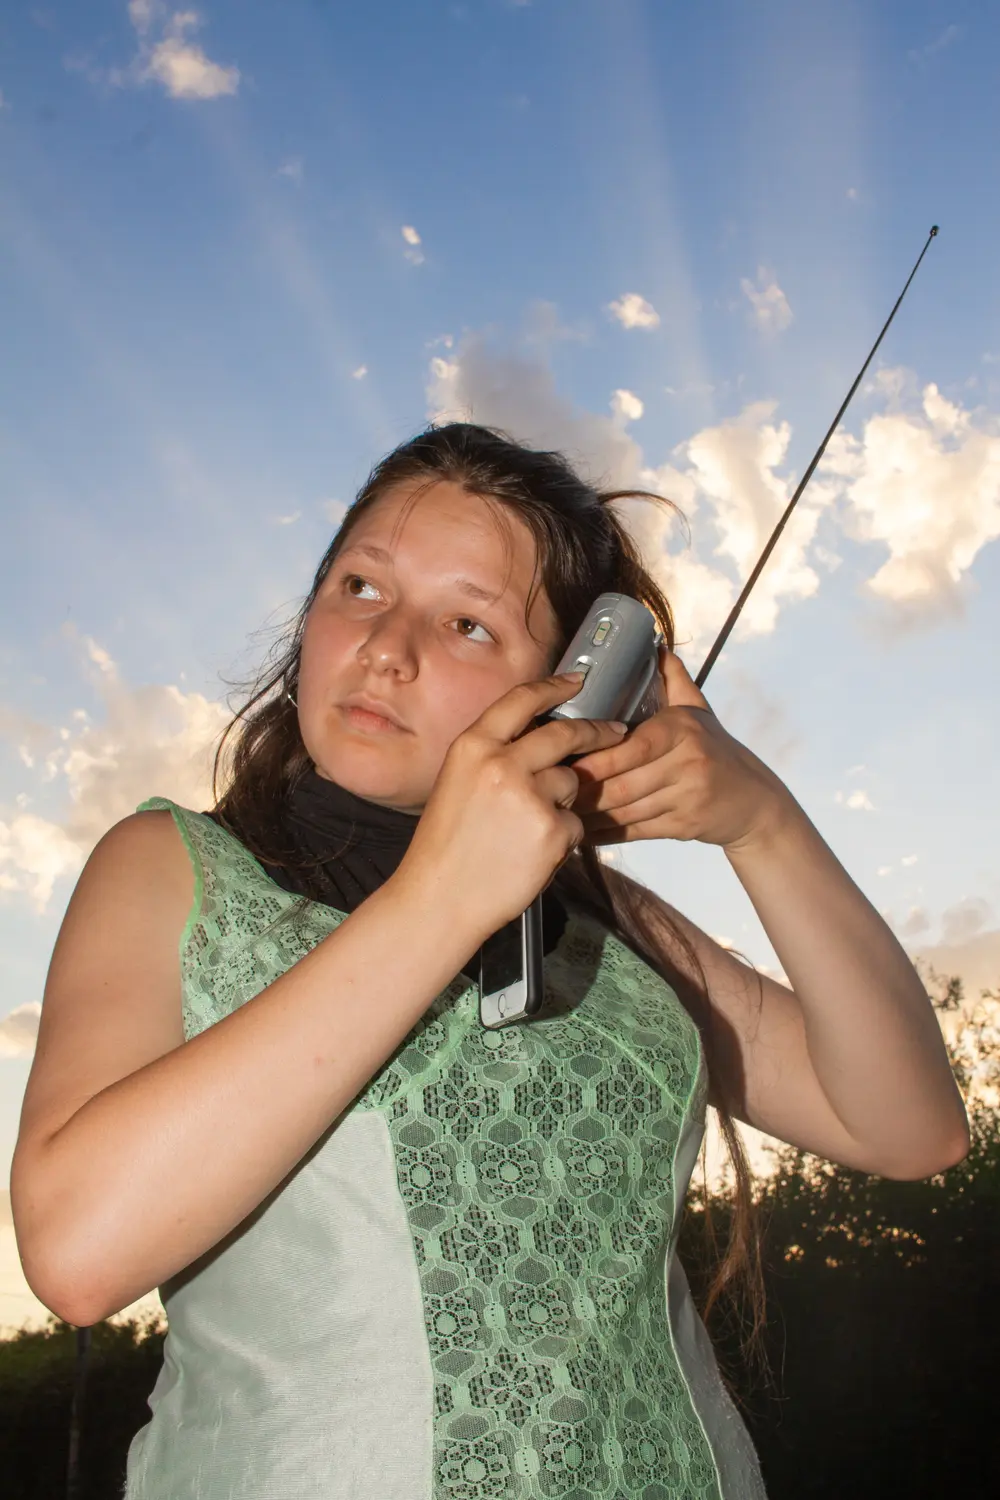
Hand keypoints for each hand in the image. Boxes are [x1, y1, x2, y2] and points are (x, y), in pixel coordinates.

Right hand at [397, 673, 629, 941]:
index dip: (555, 686)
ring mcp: (529, 795)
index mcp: (472, 746)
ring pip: (572, 782)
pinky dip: (561, 838)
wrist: (439, 899)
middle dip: (597, 731)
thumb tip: (543, 739)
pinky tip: (532, 854)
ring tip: (527, 831)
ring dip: (563, 802)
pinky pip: (575, 823)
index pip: (522, 700)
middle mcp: (501, 762)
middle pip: (564, 734)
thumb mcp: (457, 782)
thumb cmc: (446, 847)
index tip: (578, 680)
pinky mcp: (552, 829)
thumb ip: (495, 756)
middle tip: (615, 730)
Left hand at [571, 649, 796, 850]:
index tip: (563, 756)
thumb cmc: (715, 751)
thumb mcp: (699, 712)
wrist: (754, 801)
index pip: (633, 744)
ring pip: (626, 809)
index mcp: (684, 729)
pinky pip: (635, 831)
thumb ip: (673, 680)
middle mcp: (689, 762)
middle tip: (545, 787)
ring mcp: (688, 797)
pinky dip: (604, 833)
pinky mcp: (685, 827)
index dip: (597, 755)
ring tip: (554, 809)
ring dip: (587, 812)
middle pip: (624, 780)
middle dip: (583, 787)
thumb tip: (653, 643)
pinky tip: (578, 832)